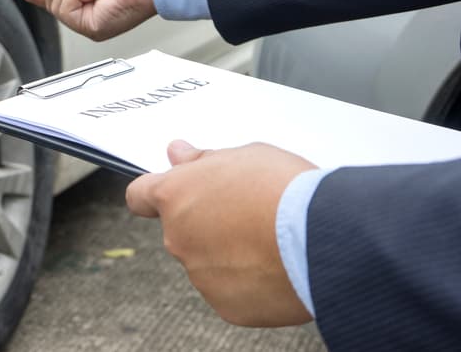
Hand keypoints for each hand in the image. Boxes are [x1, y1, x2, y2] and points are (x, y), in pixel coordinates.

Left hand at [125, 140, 315, 326]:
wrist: (320, 238)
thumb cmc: (283, 189)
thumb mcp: (244, 155)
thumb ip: (202, 159)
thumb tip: (177, 153)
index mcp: (175, 195)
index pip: (140, 195)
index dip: (152, 195)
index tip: (167, 195)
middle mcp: (178, 237)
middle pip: (182, 229)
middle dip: (206, 222)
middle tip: (248, 213)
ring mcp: (199, 275)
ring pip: (208, 261)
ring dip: (228, 252)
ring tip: (271, 240)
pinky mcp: (226, 305)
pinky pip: (231, 290)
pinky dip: (248, 282)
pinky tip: (276, 266)